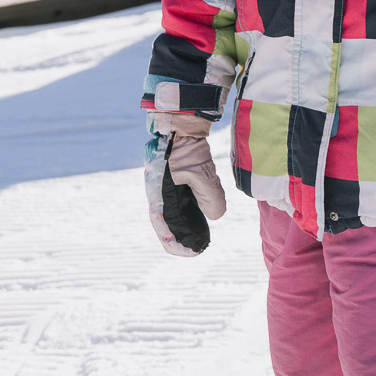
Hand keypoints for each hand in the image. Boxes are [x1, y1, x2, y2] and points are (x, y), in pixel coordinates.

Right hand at [144, 113, 224, 255]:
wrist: (181, 122)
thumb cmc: (186, 147)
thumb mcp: (201, 172)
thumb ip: (210, 196)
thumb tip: (217, 216)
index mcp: (159, 194)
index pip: (165, 225)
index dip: (176, 242)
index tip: (190, 254)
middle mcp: (160, 191)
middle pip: (170, 221)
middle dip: (183, 236)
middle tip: (199, 249)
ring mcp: (166, 184)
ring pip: (177, 210)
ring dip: (187, 224)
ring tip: (202, 236)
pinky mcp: (176, 176)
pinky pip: (183, 198)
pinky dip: (192, 208)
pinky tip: (205, 212)